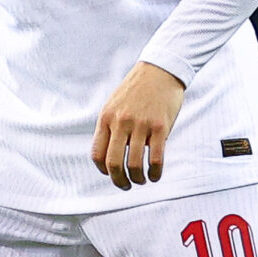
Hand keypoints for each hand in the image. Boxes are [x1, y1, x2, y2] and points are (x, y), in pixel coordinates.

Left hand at [90, 61, 186, 190]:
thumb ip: (110, 127)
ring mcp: (141, 125)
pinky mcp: (160, 127)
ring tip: (142, 180)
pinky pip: (156, 158)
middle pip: (113, 163)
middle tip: (125, 185)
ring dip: (138, 179)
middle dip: (119, 181)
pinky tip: (155, 175)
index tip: (110, 173)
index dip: (102, 170)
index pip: (97, 154)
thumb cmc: (137, 90)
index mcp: (106, 117)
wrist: (160, 70)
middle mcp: (121, 122)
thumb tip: (108, 156)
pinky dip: (155, 173)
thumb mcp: (114, 104)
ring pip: (135, 164)